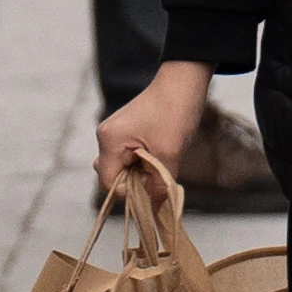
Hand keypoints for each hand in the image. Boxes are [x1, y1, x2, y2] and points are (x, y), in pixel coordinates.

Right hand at [95, 61, 217, 201]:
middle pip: (113, 177)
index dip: (131, 193)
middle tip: (158, 173)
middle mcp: (106, 137)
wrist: (184, 80)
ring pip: (122, 168)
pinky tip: (160, 153)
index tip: (153, 186)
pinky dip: (143, 162)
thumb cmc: (175, 112)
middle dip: (135, 182)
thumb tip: (155, 210)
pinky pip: (128, 157)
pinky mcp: (125, 131)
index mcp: (110, 141)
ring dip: (141, 172)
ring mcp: (115, 133)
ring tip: (161, 161)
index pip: (110, 184)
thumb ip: (159, 184)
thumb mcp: (169, 153)